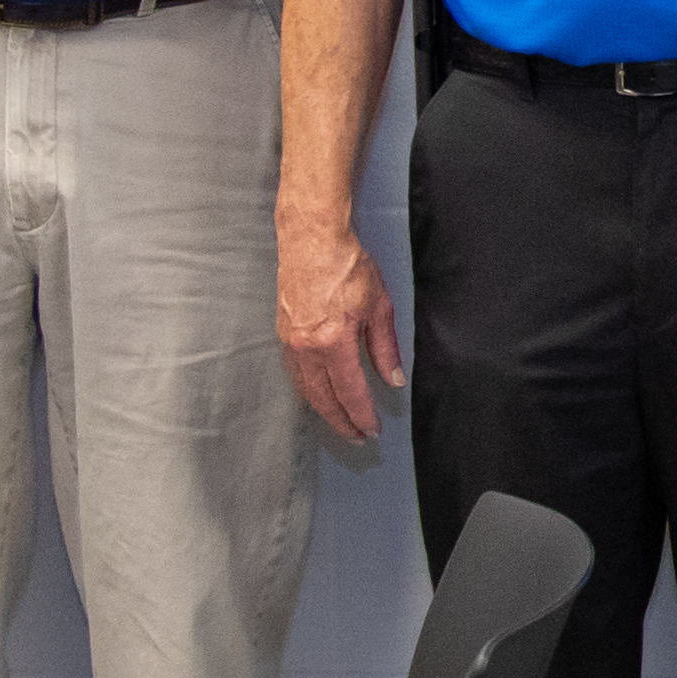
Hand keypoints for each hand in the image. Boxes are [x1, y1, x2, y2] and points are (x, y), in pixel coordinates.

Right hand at [273, 211, 406, 447]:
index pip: (350, 391)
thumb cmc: (348, 267)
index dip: (362, 415)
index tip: (372, 430)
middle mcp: (307, 347)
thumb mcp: (378, 306)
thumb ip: (384, 348)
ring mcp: (291, 341)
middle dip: (341, 421)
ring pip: (306, 388)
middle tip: (357, 437)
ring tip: (340, 422)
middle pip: (323, 398)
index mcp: (333, 342)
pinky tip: (318, 395)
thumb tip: (393, 379)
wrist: (312, 241)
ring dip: (323, 409)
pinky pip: (295, 372)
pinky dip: (307, 390)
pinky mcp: (283, 333)